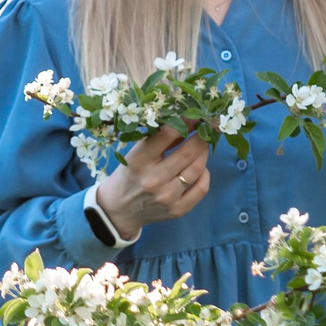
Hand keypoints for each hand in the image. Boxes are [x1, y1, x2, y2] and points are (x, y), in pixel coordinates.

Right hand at [94, 124, 209, 234]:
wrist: (120, 209)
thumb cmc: (131, 173)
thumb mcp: (137, 152)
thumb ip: (160, 139)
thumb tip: (189, 121)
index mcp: (138, 160)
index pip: (167, 134)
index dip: (186, 121)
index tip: (195, 115)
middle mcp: (152, 180)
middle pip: (188, 153)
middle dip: (201, 138)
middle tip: (205, 131)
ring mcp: (166, 197)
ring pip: (198, 169)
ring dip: (204, 153)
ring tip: (202, 146)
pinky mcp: (177, 210)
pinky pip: (202, 188)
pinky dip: (205, 174)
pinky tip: (201, 169)